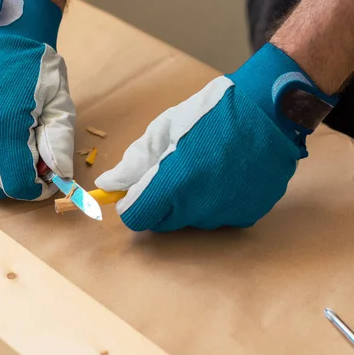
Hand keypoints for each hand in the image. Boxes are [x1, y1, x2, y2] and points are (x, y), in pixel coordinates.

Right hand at [0, 0, 74, 200]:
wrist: (3, 43)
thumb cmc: (37, 72)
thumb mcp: (60, 104)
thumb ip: (60, 144)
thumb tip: (59, 176)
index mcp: (7, 127)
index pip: (17, 185)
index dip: (34, 191)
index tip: (44, 183)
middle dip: (16, 184)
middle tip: (30, 166)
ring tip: (10, 152)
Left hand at [95, 43, 337, 231]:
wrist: (271, 108)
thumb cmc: (212, 113)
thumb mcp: (164, 130)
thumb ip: (134, 163)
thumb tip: (108, 185)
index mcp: (173, 185)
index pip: (138, 218)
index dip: (134, 204)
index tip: (137, 191)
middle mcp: (199, 207)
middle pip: (164, 221)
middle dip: (161, 202)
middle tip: (174, 172)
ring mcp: (226, 214)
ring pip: (194, 220)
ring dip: (191, 202)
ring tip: (206, 168)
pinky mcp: (250, 214)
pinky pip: (221, 216)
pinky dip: (218, 202)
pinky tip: (228, 175)